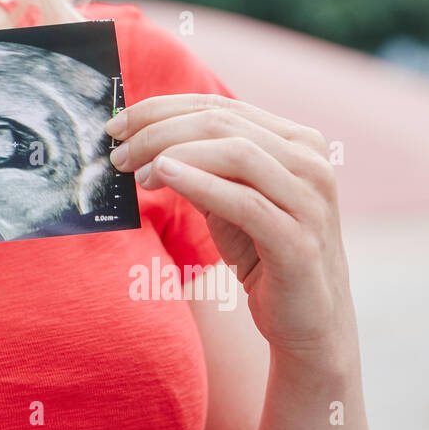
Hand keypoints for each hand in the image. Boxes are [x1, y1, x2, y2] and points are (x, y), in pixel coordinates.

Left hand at [104, 93, 356, 368]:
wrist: (309, 322)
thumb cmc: (263, 254)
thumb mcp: (227, 200)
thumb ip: (199, 166)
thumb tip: (139, 142)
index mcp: (296, 142)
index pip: (219, 107)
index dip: (161, 109)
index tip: (117, 124)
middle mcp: (310, 162)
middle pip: (222, 124)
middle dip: (158, 131)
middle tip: (118, 151)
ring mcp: (310, 201)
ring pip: (235, 153)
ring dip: (173, 153)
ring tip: (136, 172)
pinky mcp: (300, 242)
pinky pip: (244, 202)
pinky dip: (200, 184)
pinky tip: (164, 177)